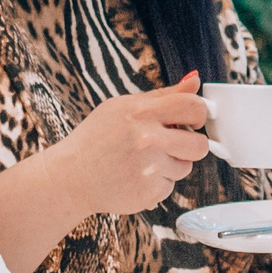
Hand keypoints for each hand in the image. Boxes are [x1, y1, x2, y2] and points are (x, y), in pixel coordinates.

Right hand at [46, 73, 212, 217]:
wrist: (71, 176)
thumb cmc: (97, 138)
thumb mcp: (123, 107)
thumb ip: (163, 95)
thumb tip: (195, 79)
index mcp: (141, 114)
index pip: (193, 107)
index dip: (199, 114)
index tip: (192, 120)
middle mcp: (148, 140)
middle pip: (200, 145)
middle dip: (192, 144)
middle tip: (174, 143)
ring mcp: (150, 169)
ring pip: (185, 167)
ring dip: (171, 164)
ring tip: (144, 161)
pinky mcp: (149, 192)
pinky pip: (170, 186)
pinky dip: (157, 183)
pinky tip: (136, 176)